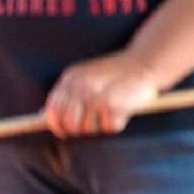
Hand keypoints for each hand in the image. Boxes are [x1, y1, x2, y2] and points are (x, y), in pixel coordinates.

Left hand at [44, 50, 164, 137]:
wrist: (146, 62)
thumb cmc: (117, 72)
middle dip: (80, 129)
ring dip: (101, 125)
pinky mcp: (114, 106)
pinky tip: (123, 109)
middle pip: (70, 124)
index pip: (53, 109)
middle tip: (92, 124)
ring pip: (89, 129)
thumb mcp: (87, 75)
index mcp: (71, 78)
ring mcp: (97, 97)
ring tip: (111, 110)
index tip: (63, 131)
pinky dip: (117, 123)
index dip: (56, 124)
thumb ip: (69, 92)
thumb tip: (46, 116)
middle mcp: (81, 87)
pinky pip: (109, 128)